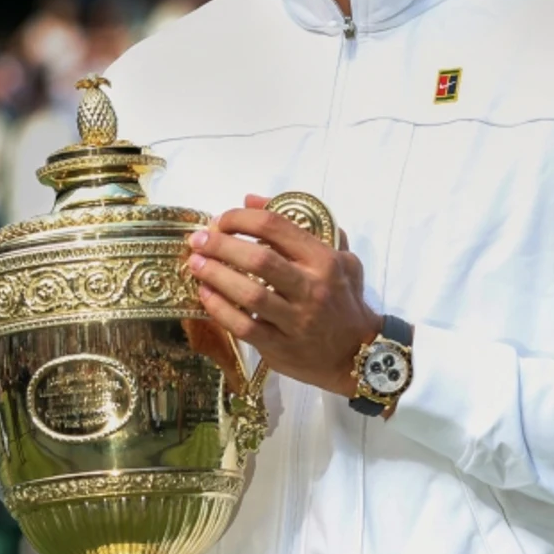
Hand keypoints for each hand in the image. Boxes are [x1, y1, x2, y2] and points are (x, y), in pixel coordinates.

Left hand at [186, 194, 382, 397]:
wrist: (359, 354)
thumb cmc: (343, 299)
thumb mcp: (337, 256)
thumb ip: (298, 225)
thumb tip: (251, 199)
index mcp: (324, 260)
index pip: (276, 227)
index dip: (241, 219)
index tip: (220, 221)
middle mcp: (312, 288)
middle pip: (259, 259)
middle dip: (221, 245)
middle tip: (198, 240)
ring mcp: (297, 320)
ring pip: (249, 294)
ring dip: (215, 276)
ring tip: (194, 263)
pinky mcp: (282, 347)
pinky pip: (244, 326)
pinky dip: (219, 309)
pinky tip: (204, 295)